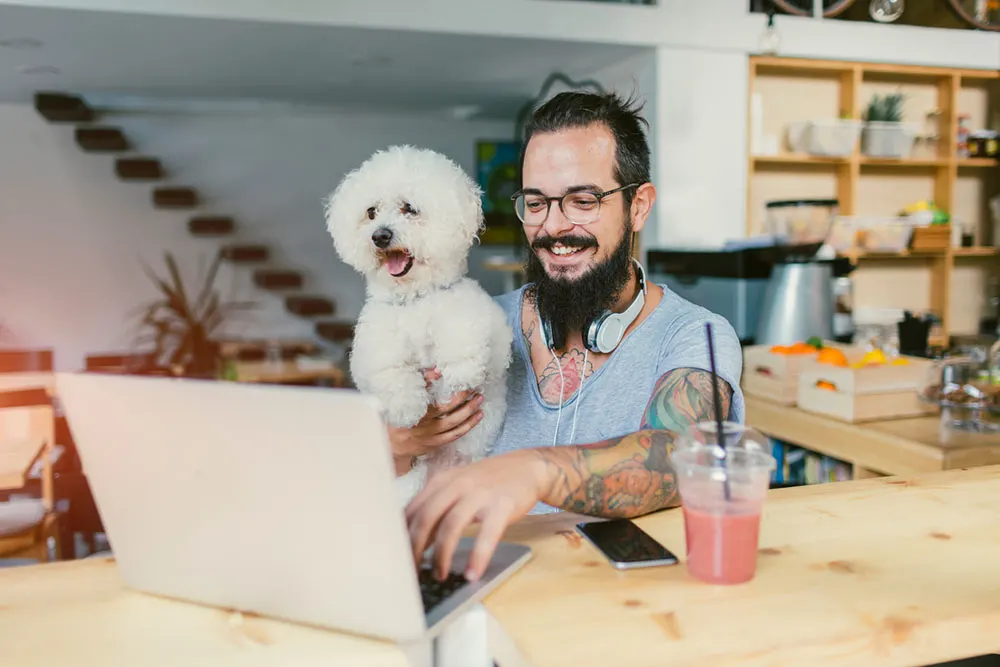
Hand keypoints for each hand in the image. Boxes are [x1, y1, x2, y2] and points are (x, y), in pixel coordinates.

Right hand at [387, 368, 483, 463]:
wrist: (394, 447)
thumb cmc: (398, 421)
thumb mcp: (401, 404)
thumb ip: (417, 387)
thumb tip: (436, 370)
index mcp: (412, 412)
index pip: (422, 394)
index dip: (430, 381)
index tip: (441, 372)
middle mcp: (422, 424)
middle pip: (445, 408)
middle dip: (461, 397)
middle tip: (472, 386)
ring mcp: (430, 435)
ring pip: (454, 423)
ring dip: (469, 410)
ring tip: (479, 399)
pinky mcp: (436, 443)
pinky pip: (455, 434)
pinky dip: (468, 425)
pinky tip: (478, 416)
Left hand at [405, 450, 548, 581]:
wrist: (527, 467)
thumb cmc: (488, 482)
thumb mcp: (457, 487)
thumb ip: (436, 508)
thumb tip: (415, 541)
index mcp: (441, 481)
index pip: (412, 510)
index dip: (401, 536)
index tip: (396, 558)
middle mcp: (456, 484)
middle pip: (426, 518)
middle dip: (415, 549)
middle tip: (412, 573)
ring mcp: (479, 494)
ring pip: (451, 526)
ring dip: (442, 555)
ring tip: (440, 576)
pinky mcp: (502, 505)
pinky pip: (486, 534)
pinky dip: (477, 556)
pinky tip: (472, 573)